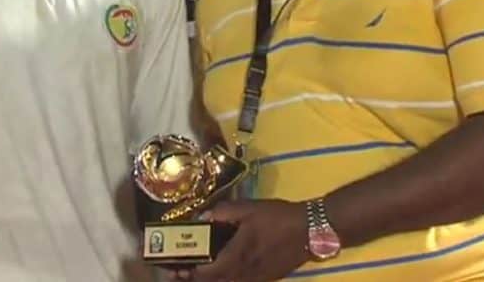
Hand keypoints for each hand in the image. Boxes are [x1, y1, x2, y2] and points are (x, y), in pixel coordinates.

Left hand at [176, 199, 309, 281]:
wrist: (311, 230)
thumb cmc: (278, 217)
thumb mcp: (248, 208)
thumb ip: (223, 213)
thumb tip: (202, 216)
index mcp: (237, 256)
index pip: (206, 274)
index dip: (187, 274)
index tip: (173, 268)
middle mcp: (244, 273)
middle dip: (193, 281)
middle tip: (178, 273)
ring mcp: (256, 279)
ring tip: (195, 274)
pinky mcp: (266, 279)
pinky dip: (226, 281)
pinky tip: (222, 273)